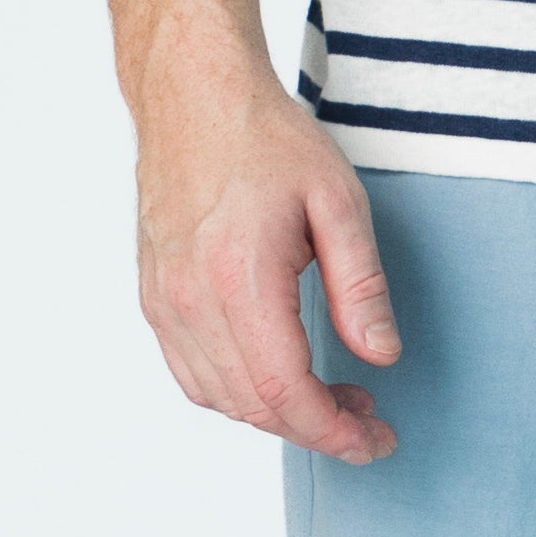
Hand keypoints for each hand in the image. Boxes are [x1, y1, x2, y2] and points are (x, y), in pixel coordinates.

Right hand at [130, 16, 402, 461]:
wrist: (193, 95)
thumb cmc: (265, 138)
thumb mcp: (338, 202)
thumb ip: (361, 287)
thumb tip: (380, 356)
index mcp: (238, 279)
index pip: (283, 392)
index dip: (332, 432)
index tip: (375, 440)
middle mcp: (190, 300)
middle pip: (251, 406)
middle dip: (315, 428)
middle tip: (367, 418)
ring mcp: (165, 301)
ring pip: (218, 397)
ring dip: (276, 414)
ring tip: (331, 397)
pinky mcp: (155, 296)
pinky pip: (191, 372)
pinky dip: (236, 392)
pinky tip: (277, 373)